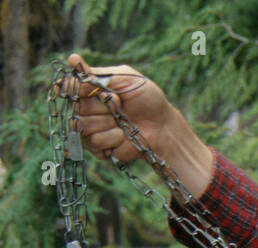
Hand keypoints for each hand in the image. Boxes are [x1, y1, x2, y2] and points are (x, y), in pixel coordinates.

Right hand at [65, 53, 213, 197]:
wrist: (163, 126)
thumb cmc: (147, 99)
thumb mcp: (125, 77)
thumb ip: (97, 73)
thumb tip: (72, 60)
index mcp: (89, 90)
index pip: (67, 87)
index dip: (69, 88)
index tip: (72, 89)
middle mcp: (85, 109)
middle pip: (75, 106)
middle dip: (99, 104)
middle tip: (118, 102)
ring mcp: (90, 130)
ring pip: (81, 125)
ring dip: (106, 121)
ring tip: (122, 120)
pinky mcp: (97, 148)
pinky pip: (94, 142)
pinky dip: (112, 137)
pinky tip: (123, 135)